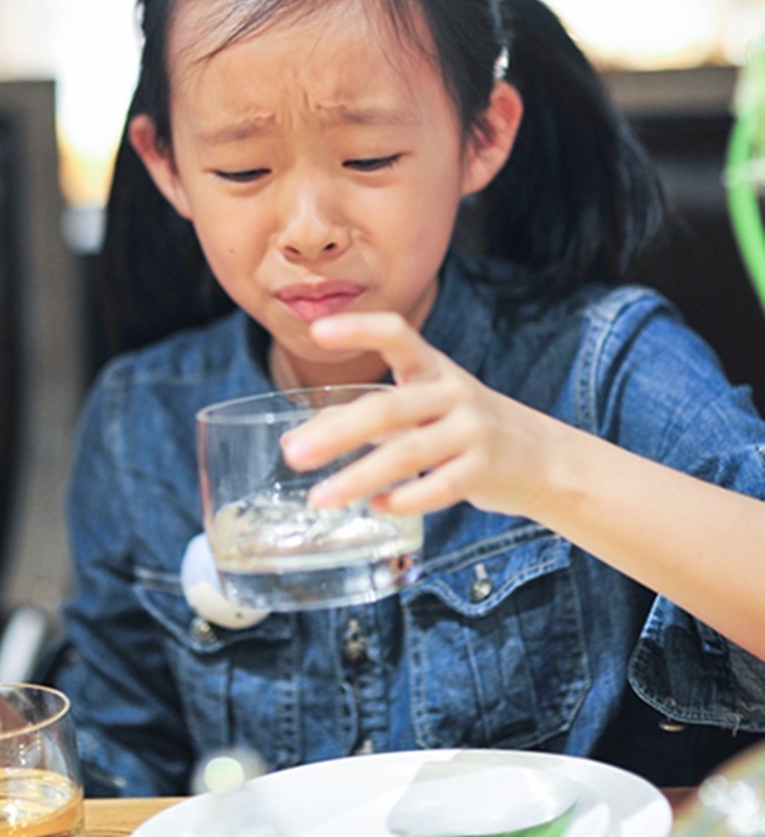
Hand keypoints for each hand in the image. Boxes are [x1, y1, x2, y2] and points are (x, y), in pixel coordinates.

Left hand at [281, 312, 556, 517]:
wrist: (543, 457)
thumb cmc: (465, 427)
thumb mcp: (424, 407)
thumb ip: (370, 415)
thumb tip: (303, 435)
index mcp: (433, 368)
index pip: (397, 334)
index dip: (359, 329)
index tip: (317, 331)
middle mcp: (452, 393)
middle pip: (387, 409)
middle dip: (336, 433)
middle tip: (293, 454)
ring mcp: (472, 432)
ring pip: (407, 455)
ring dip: (358, 478)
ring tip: (319, 498)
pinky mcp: (485, 471)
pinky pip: (438, 488)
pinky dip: (403, 500)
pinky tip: (375, 507)